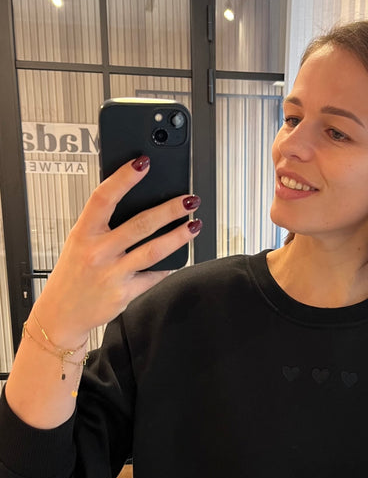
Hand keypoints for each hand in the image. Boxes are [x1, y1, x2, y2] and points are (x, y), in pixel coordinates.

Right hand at [33, 156, 200, 345]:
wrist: (62, 314)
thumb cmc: (72, 275)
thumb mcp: (78, 244)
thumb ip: (102, 225)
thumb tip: (136, 202)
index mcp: (83, 233)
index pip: (104, 198)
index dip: (124, 178)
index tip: (143, 163)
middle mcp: (98, 252)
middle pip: (140, 224)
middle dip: (170, 210)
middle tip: (189, 200)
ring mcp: (112, 274)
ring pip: (153, 251)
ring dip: (178, 236)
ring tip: (194, 225)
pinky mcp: (125, 293)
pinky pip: (154, 277)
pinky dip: (170, 266)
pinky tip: (181, 257)